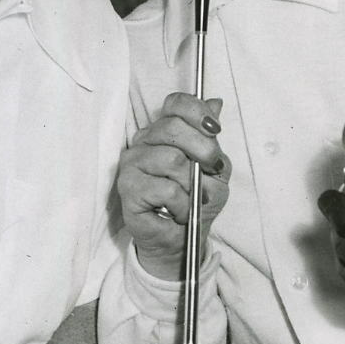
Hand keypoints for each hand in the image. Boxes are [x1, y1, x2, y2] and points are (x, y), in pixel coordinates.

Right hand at [117, 93, 230, 278]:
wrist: (181, 240)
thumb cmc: (196, 203)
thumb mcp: (216, 169)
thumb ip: (212, 139)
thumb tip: (216, 103)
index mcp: (162, 133)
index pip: (175, 104)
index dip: (198, 112)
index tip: (216, 130)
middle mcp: (143, 143)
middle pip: (172, 127)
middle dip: (203, 149)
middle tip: (211, 169)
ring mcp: (132, 164)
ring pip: (171, 160)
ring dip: (192, 185)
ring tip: (192, 199)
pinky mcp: (128, 189)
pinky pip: (166, 189)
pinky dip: (183, 204)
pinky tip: (180, 212)